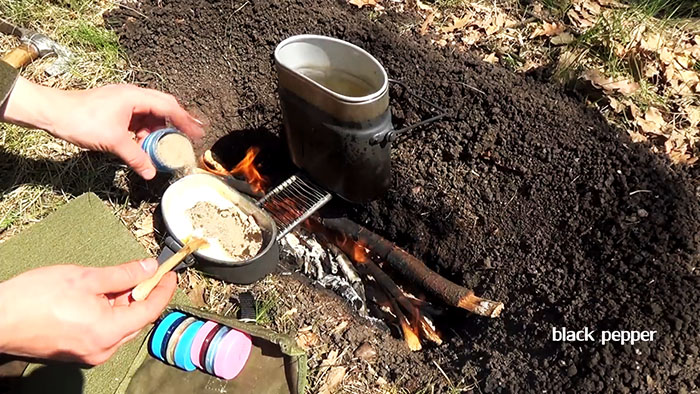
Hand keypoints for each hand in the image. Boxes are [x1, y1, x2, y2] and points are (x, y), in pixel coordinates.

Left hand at [0, 78, 204, 178]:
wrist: (53, 113)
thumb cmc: (82, 120)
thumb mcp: (113, 142)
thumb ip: (136, 157)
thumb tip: (151, 173)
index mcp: (135, 97)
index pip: (168, 106)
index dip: (185, 120)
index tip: (198, 132)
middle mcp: (132, 95)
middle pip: (163, 107)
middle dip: (177, 123)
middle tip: (190, 137)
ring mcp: (123, 101)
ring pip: (150, 114)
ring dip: (158, 130)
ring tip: (163, 146)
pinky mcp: (116, 109)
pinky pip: (138, 119)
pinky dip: (144, 131)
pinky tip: (144, 144)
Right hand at [0, 259, 175, 364]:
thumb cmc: (35, 298)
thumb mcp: (86, 278)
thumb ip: (123, 274)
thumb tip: (149, 268)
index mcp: (109, 331)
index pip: (150, 310)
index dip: (163, 290)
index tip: (170, 274)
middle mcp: (103, 349)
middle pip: (136, 319)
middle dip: (142, 295)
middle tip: (142, 272)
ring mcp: (89, 353)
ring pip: (120, 325)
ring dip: (124, 303)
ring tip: (115, 281)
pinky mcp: (77, 352)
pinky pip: (105, 331)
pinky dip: (109, 313)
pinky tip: (100, 296)